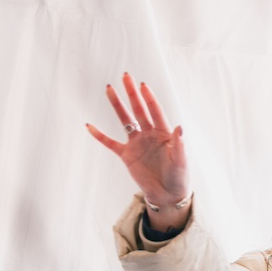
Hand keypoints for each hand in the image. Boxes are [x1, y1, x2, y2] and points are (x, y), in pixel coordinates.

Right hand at [86, 73, 190, 228]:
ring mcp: (137, 143)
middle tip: (126, 76)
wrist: (167, 194)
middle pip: (139, 109)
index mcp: (164, 133)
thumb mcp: (181, 161)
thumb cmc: (179, 176)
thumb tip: (180, 127)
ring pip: (125, 120)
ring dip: (118, 106)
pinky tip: (90, 126)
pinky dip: (100, 136)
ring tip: (109, 89)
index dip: (149, 98)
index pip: (155, 111)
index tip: (142, 85)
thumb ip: (180, 145)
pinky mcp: (127, 155)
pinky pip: (111, 143)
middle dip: (132, 93)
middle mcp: (149, 134)